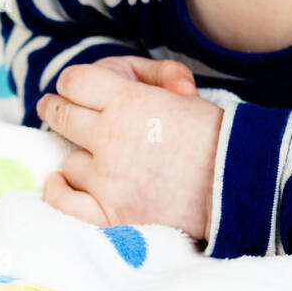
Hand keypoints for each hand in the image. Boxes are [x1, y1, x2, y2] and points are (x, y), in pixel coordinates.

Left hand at [36, 58, 220, 241]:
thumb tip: (122, 89)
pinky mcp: (112, 213)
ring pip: (70, 160)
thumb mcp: (183, 92)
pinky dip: (59, 191)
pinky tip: (59, 182)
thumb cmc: (212, 134)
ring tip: (97, 155)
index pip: (74, 81)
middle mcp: (112, 137)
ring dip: (80, 156)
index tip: (74, 89)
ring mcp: (108, 179)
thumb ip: (152, 77)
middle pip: (62, 116)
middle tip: (54, 108)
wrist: (237, 183)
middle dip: (56, 108)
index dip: (72, 83)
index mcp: (129, 101)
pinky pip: (66, 202)